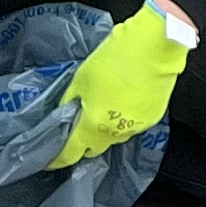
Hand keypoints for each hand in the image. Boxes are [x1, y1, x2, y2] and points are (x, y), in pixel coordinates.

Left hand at [50, 1, 190, 165]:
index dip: (58, 158)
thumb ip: (71, 101)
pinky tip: (125, 99)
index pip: (70, 153)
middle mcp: (115, 133)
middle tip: (78, 125)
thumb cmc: (115, 58)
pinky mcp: (152, 118)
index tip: (51, 159)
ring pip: (114, 137)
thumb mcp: (81, 77)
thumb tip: (66, 113)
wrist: (154, 47)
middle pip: (94, 148)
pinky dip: (125, 117)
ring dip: (106, 128)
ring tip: (105, 105)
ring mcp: (136, 127)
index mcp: (93, 124)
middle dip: (84, 141)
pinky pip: (132, 125)